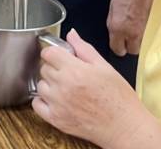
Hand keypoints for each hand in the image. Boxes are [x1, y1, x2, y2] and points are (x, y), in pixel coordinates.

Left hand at [33, 29, 156, 147]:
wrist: (124, 126)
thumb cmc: (119, 98)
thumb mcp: (105, 67)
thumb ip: (84, 49)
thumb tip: (71, 34)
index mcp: (75, 70)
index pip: (48, 53)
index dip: (54, 52)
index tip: (60, 56)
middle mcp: (63, 87)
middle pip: (44, 68)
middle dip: (54, 68)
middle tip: (69, 73)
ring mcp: (58, 104)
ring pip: (40, 85)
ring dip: (49, 84)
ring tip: (66, 88)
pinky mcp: (56, 119)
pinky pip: (36, 105)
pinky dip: (43, 101)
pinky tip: (56, 100)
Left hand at [106, 0, 153, 56]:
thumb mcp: (112, 8)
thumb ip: (113, 24)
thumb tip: (114, 34)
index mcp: (117, 28)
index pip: (117, 49)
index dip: (117, 47)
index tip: (118, 44)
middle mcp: (131, 32)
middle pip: (133, 51)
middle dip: (130, 46)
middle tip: (128, 38)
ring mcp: (144, 30)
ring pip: (142, 45)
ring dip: (139, 40)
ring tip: (136, 29)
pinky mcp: (154, 27)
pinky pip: (149, 36)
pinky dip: (146, 33)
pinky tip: (143, 24)